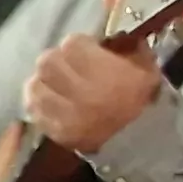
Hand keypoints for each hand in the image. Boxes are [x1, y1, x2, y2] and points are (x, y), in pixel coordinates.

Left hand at [26, 32, 163, 152]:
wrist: (144, 143)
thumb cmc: (146, 102)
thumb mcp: (148, 70)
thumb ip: (130, 50)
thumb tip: (113, 38)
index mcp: (106, 74)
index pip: (73, 44)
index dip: (79, 43)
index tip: (87, 47)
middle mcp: (81, 92)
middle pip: (47, 62)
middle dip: (56, 59)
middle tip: (66, 63)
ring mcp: (65, 114)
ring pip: (35, 86)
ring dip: (43, 81)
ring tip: (53, 82)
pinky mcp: (56, 132)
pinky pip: (34, 111)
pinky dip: (38, 102)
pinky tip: (47, 99)